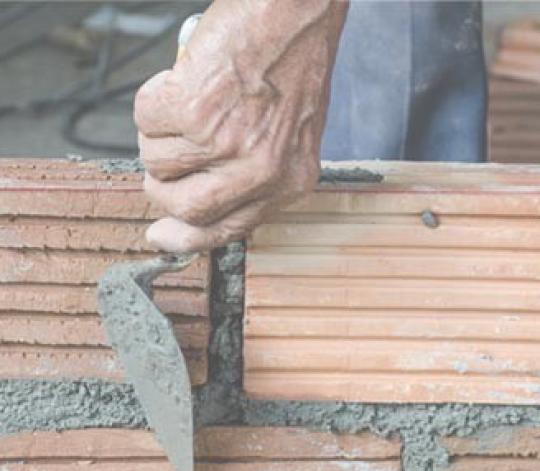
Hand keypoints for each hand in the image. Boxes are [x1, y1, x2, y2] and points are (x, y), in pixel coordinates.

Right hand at [135, 0, 347, 251]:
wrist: (296, 12)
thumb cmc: (291, 70)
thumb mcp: (287, 141)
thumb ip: (249, 181)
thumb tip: (188, 209)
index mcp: (287, 183)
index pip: (227, 230)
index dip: (186, 238)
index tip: (159, 236)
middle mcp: (260, 171)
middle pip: (184, 207)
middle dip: (161, 187)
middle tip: (167, 159)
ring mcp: (225, 142)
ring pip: (156, 161)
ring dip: (161, 134)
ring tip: (191, 104)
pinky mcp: (195, 109)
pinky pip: (145, 120)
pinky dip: (154, 100)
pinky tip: (184, 81)